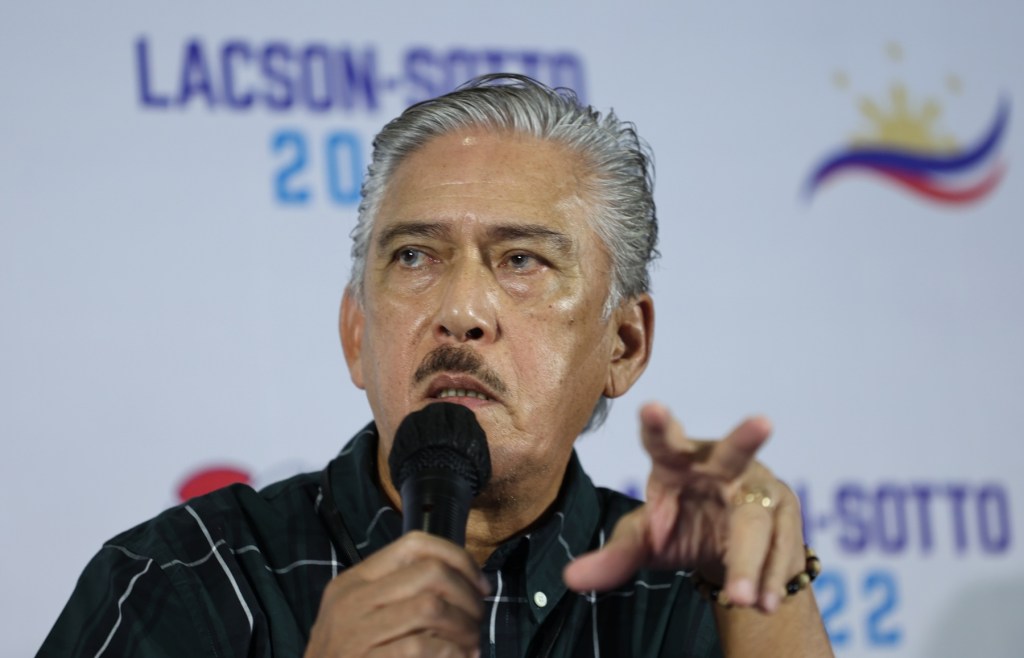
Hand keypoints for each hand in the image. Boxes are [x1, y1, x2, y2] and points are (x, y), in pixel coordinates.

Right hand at [305, 531, 488, 656]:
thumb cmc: (347, 656)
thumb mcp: (360, 616)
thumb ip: (398, 594)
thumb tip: (463, 580)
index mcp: (354, 581)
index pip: (413, 544)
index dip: (457, 557)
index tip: (478, 583)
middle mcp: (352, 601)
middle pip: (429, 572)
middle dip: (467, 594)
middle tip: (477, 617)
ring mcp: (356, 633)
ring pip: (430, 607)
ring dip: (463, 626)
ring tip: (471, 643)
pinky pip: (421, 647)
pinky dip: (450, 653)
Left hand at [563, 402, 805, 613]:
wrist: (724, 547)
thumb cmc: (676, 527)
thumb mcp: (643, 542)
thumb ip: (614, 556)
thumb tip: (571, 578)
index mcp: (675, 461)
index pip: (663, 441)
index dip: (657, 424)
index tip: (651, 408)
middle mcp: (720, 465)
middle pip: (733, 453)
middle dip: (746, 437)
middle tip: (762, 423)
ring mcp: (757, 486)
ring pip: (756, 520)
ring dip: (751, 560)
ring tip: (744, 599)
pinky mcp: (785, 512)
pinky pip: (781, 545)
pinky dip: (771, 577)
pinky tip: (764, 604)